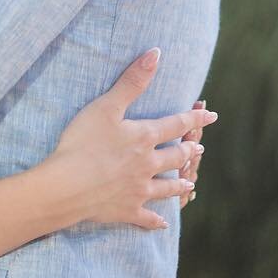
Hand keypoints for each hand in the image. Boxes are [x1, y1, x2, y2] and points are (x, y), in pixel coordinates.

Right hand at [50, 49, 216, 231]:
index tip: (211, 116)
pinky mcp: (127, 210)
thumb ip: (132, 81)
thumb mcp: (106, 105)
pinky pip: (146, 217)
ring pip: (167, 188)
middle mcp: (148, 165)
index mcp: (144, 138)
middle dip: (188, 151)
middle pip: (175, 157)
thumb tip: (156, 53)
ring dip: (179, 185)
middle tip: (198, 149)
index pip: (176, 124)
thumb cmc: (83, 142)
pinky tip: (163, 223)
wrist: (67, 186)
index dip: (194, 118)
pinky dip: (156, 220)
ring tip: (189, 184)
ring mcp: (139, 190)